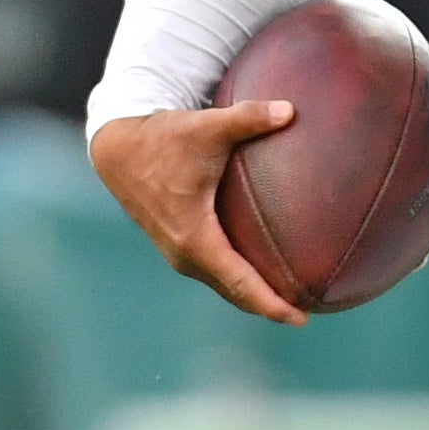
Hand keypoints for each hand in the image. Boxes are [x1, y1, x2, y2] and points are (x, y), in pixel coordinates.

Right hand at [90, 104, 308, 325]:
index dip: (270, 303)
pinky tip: (270, 272)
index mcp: (194, 236)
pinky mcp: (180, 245)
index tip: (300, 319)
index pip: (239, 280)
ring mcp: (179, 253)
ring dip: (255, 296)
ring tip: (296, 302)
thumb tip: (291, 110)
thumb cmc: (164, 138)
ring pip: (225, 285)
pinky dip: (242, 280)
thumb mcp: (206, 126)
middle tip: (310, 315)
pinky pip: (218, 271)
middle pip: (235, 293)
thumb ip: (249, 118)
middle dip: (270, 307)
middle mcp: (185, 253)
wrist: (118, 150)